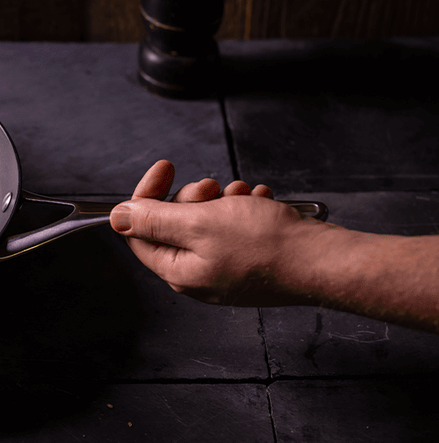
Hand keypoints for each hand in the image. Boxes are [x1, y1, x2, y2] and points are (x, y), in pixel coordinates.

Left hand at [110, 160, 325, 306]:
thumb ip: (153, 220)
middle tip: (213, 189)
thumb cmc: (267, 246)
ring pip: (208, 220)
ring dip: (222, 199)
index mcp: (178, 270)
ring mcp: (226, 268)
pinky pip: (236, 226)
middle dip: (193, 196)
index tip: (165, 168)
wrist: (324, 260)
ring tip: (243, 197)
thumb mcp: (198, 223)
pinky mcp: (250, 261)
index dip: (147, 195)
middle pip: (174, 223)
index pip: (139, 232)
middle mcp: (198, 274)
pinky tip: (260, 203)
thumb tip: (117, 217)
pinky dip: (245, 209)